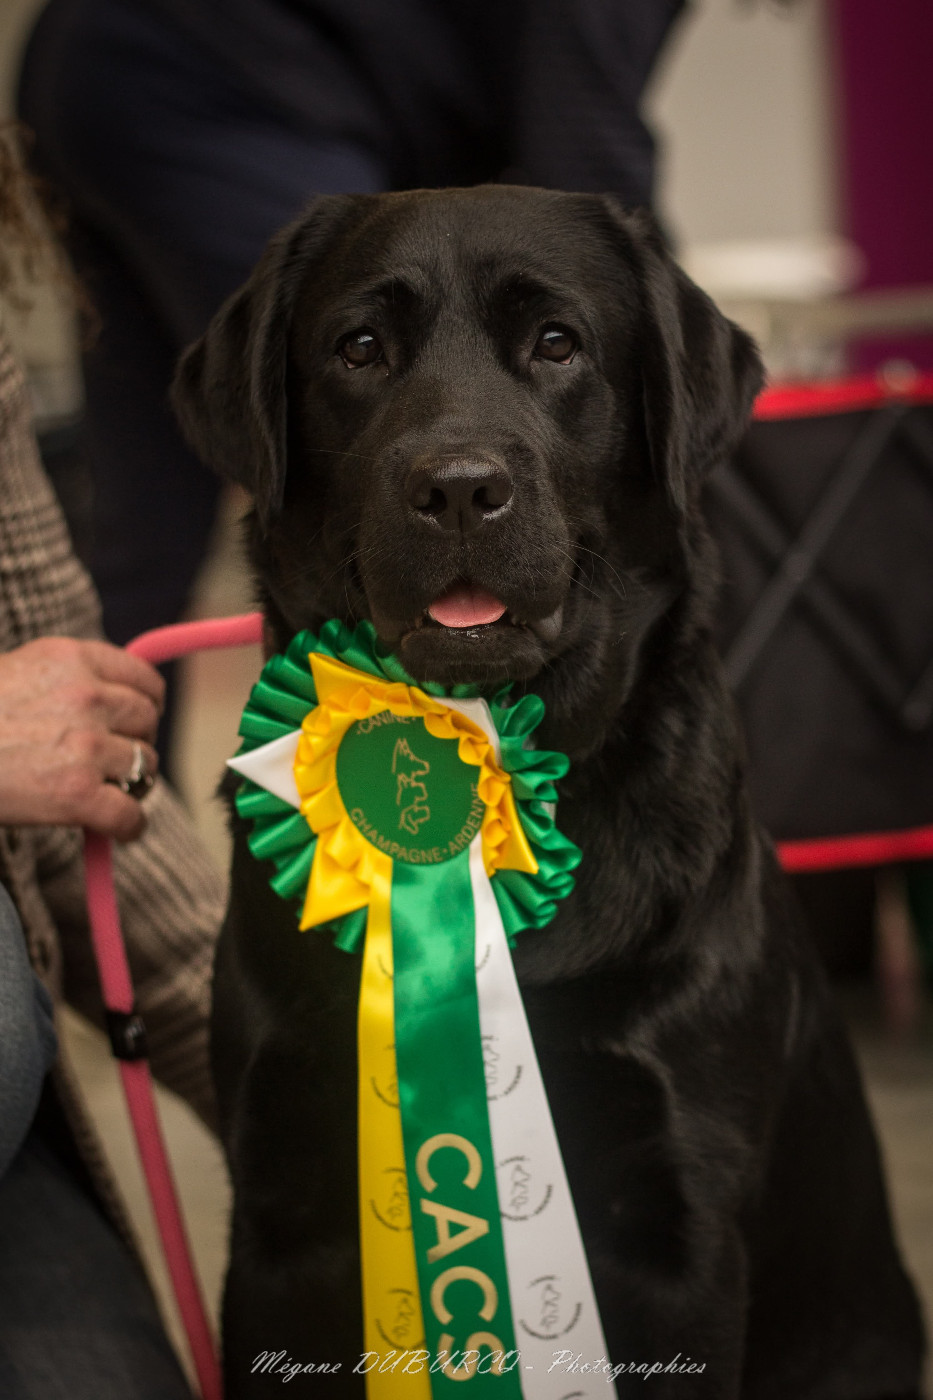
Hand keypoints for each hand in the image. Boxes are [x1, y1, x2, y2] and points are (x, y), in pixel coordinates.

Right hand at [0, 637, 164, 840]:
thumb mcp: (17, 672)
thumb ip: (67, 678)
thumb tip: (116, 698)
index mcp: (71, 659)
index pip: (144, 679)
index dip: (148, 704)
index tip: (139, 721)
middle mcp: (86, 696)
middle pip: (147, 722)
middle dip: (136, 743)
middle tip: (114, 763)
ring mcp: (85, 745)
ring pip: (144, 766)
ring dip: (130, 784)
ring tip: (105, 794)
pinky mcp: (78, 793)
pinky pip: (129, 814)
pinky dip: (128, 827)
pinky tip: (118, 830)